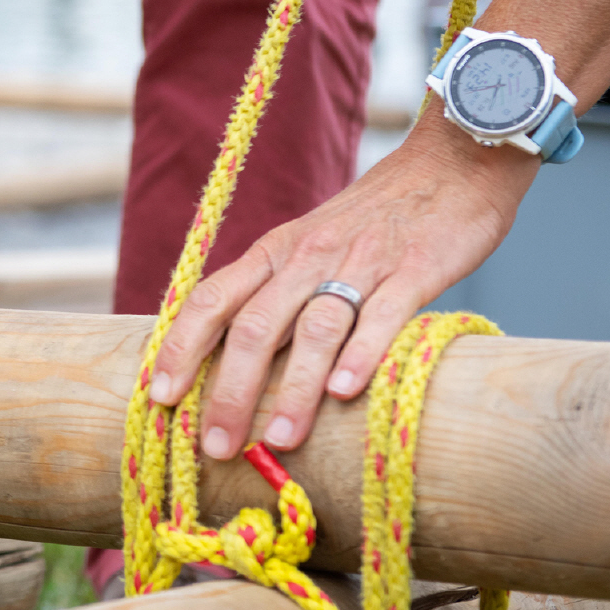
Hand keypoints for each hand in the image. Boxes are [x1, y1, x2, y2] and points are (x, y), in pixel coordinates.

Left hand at [145, 112, 534, 459]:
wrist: (452, 163)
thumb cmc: (371, 221)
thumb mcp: (306, 247)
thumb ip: (272, 295)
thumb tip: (226, 363)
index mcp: (274, 253)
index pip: (212, 299)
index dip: (180, 348)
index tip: (157, 396)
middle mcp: (308, 257)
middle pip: (255, 327)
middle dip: (230, 391)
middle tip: (216, 446)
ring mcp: (362, 263)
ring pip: (316, 328)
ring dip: (295, 389)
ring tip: (280, 439)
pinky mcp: (416, 269)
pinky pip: (384, 314)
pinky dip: (363, 354)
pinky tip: (346, 393)